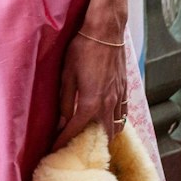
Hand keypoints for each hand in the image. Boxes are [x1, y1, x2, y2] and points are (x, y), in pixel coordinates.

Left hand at [53, 30, 129, 151]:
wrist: (106, 31)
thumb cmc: (83, 49)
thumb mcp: (67, 74)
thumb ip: (65, 100)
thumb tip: (62, 120)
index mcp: (91, 102)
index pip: (75, 130)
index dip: (63, 141)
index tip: (55, 150)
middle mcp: (108, 104)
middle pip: (101, 136)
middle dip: (89, 145)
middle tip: (76, 149)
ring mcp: (119, 97)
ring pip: (116, 127)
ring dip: (104, 136)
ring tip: (91, 140)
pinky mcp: (125, 90)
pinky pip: (123, 115)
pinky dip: (116, 124)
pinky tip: (108, 123)